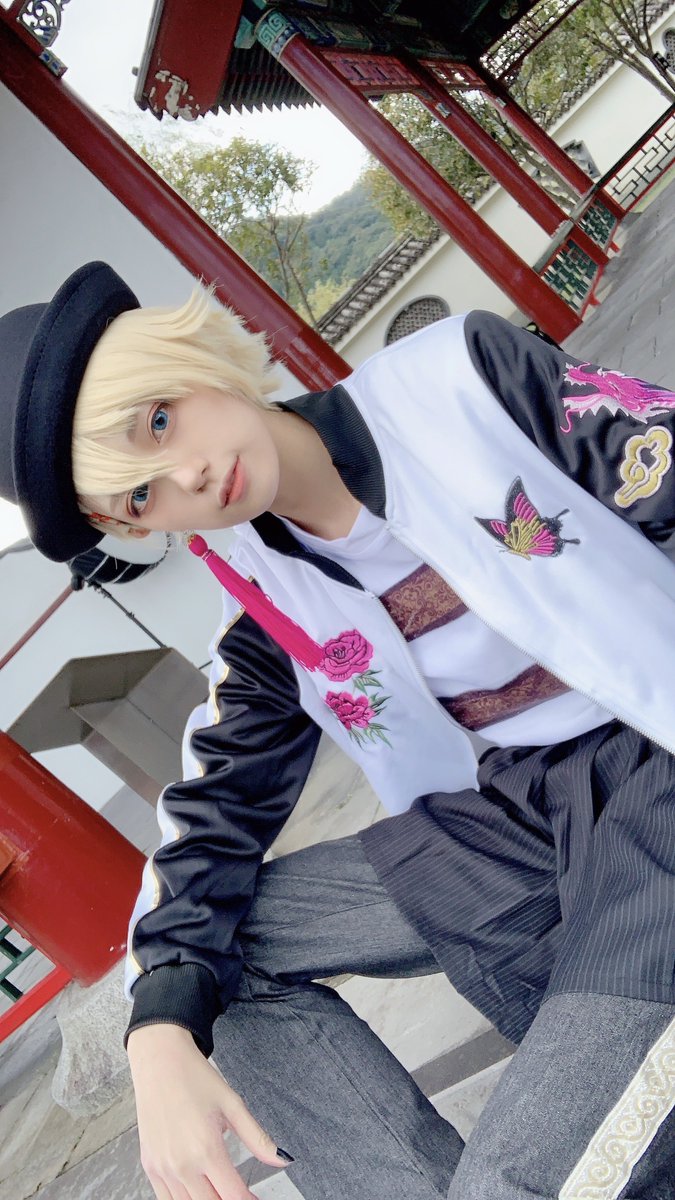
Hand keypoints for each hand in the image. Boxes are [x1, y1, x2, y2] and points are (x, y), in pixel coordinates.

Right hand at [127, 1024, 290, 1199]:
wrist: (159, 1061)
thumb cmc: (195, 1078)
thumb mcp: (232, 1105)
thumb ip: (257, 1138)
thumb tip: (282, 1159)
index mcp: (206, 1149)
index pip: (233, 1196)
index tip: (257, 1199)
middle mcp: (182, 1164)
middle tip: (243, 1195)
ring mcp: (162, 1168)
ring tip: (222, 1191)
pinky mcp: (149, 1166)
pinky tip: (199, 1192)